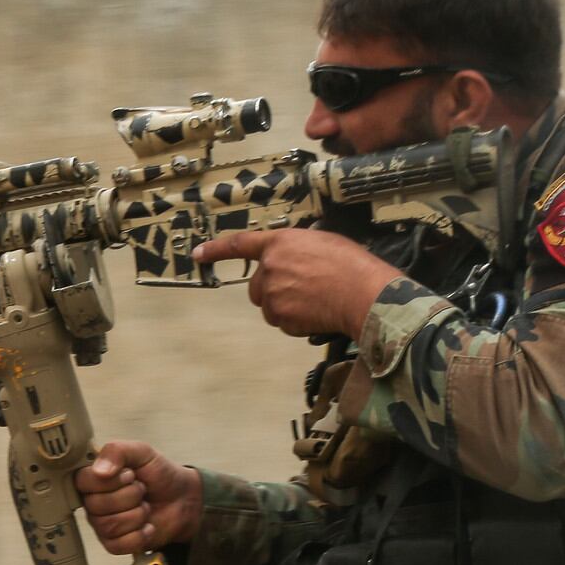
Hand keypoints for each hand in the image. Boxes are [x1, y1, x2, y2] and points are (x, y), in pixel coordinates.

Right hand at [75, 440, 203, 554]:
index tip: (130, 475)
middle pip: (96, 506)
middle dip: (129, 496)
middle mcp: (94, 501)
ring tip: (145, 506)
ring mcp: (102, 523)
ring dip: (137, 515)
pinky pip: (117, 545)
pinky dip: (139, 535)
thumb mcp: (141, 452)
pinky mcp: (114, 543)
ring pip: (108, 525)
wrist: (182, 498)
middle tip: (142, 490)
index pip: (83, 481)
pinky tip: (147, 525)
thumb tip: (99, 470)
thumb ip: (117, 451)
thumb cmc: (159, 474)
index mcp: (94, 477)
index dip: (110, 481)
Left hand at [194, 228, 399, 338]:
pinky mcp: (281, 317)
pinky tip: (317, 312)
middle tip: (303, 289)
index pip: (239, 245)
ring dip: (287, 306)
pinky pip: (283, 323)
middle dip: (274, 289)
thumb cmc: (352, 265)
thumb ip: (298, 248)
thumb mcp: (322, 241)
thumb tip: (296, 257)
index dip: (216, 249)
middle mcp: (270, 268)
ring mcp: (273, 294)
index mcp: (279, 243)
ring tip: (316, 299)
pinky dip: (296, 321)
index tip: (199, 253)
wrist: (365, 293)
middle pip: (257, 286)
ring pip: (270, 306)